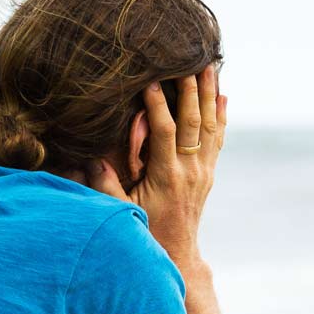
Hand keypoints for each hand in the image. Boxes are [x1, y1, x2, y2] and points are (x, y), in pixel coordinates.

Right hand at [81, 64, 226, 273]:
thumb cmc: (146, 232)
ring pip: (210, 125)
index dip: (158, 104)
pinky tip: (222, 95)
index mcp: (166, 177)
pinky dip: (221, 115)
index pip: (165, 131)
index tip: (151, 80)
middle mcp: (189, 171)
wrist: (177, 253)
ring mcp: (203, 172)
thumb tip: (91, 161)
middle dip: (189, 88)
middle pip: (192, 121)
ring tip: (209, 66)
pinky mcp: (208, 174)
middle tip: (187, 59)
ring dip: (209, 94)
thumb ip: (107, 187)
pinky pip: (218, 138)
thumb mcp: (123, 212)